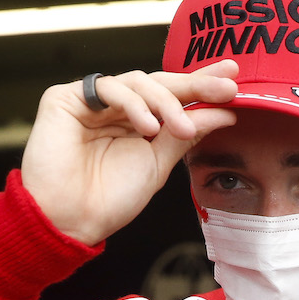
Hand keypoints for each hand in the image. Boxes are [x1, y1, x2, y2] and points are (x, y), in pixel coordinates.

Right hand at [20, 62, 239, 244]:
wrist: (70, 219)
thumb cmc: (109, 199)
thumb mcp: (159, 164)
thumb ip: (187, 135)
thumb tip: (224, 112)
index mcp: (136, 123)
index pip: (173, 96)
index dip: (201, 85)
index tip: (233, 80)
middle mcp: (115, 108)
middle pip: (159, 83)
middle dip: (195, 83)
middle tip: (226, 88)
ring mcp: (91, 101)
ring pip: (138, 81)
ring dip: (166, 102)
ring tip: (182, 129)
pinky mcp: (65, 98)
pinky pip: (109, 88)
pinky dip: (133, 105)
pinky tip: (148, 127)